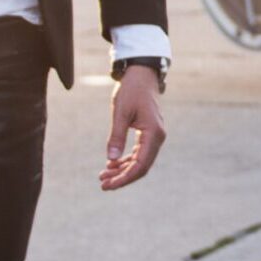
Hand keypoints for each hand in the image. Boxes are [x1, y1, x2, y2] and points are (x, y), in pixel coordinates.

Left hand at [100, 64, 165, 189]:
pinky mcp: (148, 134)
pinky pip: (139, 153)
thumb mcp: (120, 113)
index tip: (108, 185)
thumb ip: (116, 136)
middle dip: (122, 177)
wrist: (141, 75)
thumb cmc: (131, 90)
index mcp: (153, 134)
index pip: (140, 165)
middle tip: (103, 184)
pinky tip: (112, 164)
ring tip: (103, 176)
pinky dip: (126, 160)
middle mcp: (157, 137)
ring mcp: (154, 136)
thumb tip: (111, 159)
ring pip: (140, 161)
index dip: (124, 178)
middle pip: (141, 167)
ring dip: (123, 170)